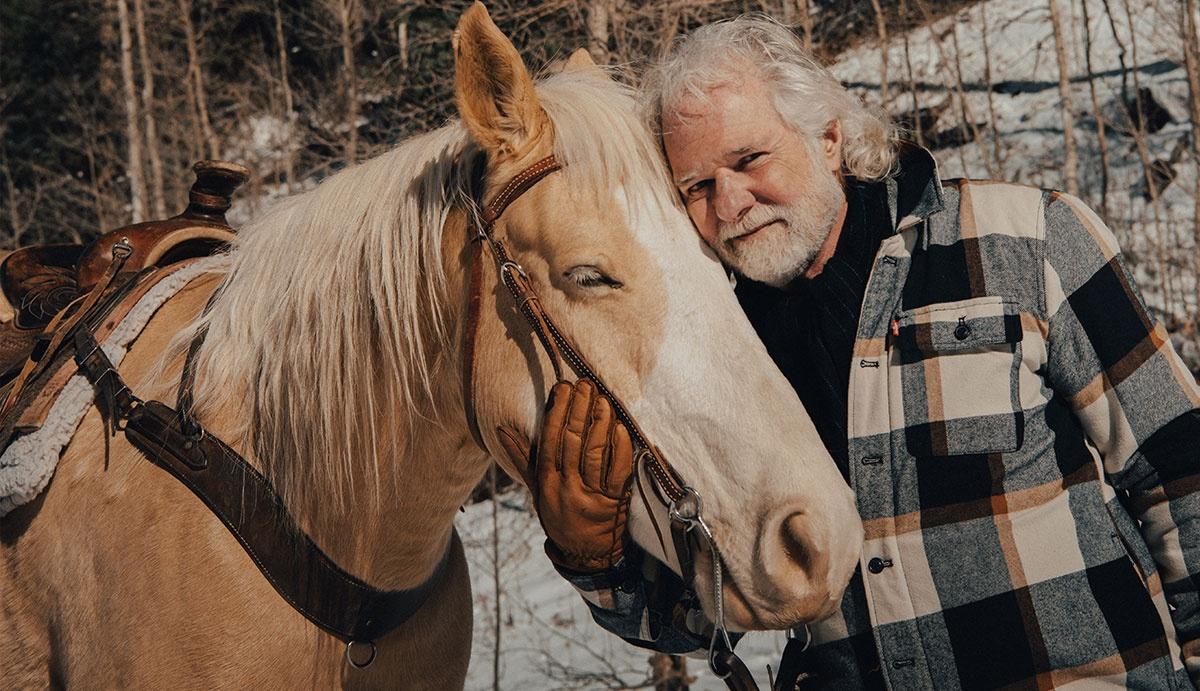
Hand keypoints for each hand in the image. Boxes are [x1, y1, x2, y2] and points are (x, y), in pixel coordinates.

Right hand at [497, 378, 634, 571]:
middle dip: (579, 409)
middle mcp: (567, 488)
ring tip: (602, 398)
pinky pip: (618, 470)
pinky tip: (620, 426)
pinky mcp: (615, 502)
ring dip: (600, 422)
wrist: (585, 554)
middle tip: (584, 384)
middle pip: (572, 442)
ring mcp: (592, 496)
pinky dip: (620, 446)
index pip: (550, 441)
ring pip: (595, 453)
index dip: (557, 412)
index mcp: (546, 482)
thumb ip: (523, 456)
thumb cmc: (560, 514)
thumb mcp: (537, 489)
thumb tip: (500, 429)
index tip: (562, 388)